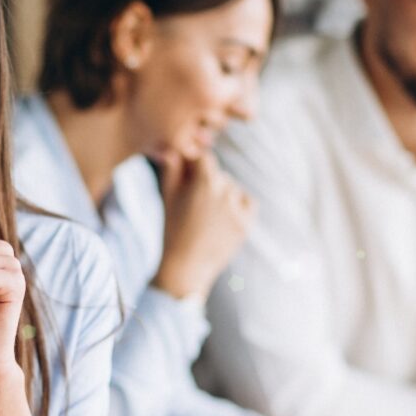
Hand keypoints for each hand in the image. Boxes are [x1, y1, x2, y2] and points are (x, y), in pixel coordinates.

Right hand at [152, 151, 252, 299]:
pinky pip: (247, 202)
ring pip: (232, 188)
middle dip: (207, 183)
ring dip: (222, 195)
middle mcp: (224, 191)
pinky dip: (238, 205)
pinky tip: (224, 215)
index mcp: (204, 181)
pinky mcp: (246, 224)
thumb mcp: (167, 196)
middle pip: (218, 175)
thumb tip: (176, 148)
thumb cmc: (172, 229)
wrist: (185, 266)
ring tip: (206, 215)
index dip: (194, 167)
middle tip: (194, 203)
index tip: (187, 179)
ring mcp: (237, 209)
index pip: (204, 159)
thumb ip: (172, 168)